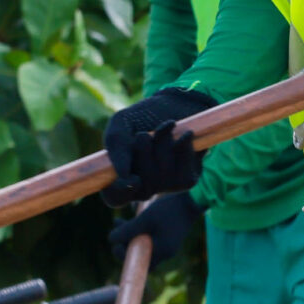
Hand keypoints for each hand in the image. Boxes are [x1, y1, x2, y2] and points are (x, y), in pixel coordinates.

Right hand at [102, 87, 210, 203]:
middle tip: (142, 135)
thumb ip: (116, 144)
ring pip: (162, 176)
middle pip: (142, 186)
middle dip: (143, 153)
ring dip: (162, 145)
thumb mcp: (122, 123)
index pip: (116, 198)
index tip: (131, 177)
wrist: (177, 105)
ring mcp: (166, 186)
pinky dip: (182, 146)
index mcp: (121, 177)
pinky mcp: (187, 180)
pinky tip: (183, 134)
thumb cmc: (143, 117)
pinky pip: (183, 170)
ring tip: (163, 129)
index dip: (120, 192)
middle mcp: (144, 187)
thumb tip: (122, 174)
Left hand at [109, 191, 198, 266]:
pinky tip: (133, 218)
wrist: (192, 201)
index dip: (125, 257)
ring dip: (130, 235)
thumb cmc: (168, 210)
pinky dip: (140, 231)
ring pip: (144, 245)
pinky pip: (150, 238)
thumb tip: (110, 239)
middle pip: (140, 255)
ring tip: (119, 221)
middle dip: (125, 243)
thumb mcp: (145, 219)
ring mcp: (168, 245)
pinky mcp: (169, 236)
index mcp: (161, 251)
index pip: (139, 264)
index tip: (116, 245)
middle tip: (117, 232)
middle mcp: (165, 252)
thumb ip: (128, 230)